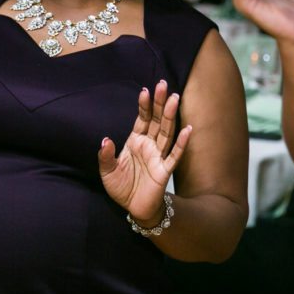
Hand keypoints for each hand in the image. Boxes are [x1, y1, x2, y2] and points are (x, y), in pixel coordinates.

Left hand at [98, 80, 190, 226]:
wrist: (134, 208)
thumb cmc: (122, 187)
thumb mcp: (107, 171)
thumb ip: (105, 155)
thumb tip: (105, 139)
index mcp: (134, 142)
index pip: (141, 119)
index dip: (143, 106)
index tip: (145, 90)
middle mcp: (148, 146)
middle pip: (155, 120)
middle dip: (159, 103)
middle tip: (162, 84)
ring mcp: (158, 156)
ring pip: (166, 132)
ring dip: (170, 116)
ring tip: (174, 98)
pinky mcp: (164, 170)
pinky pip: (175, 155)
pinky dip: (182, 143)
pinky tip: (188, 129)